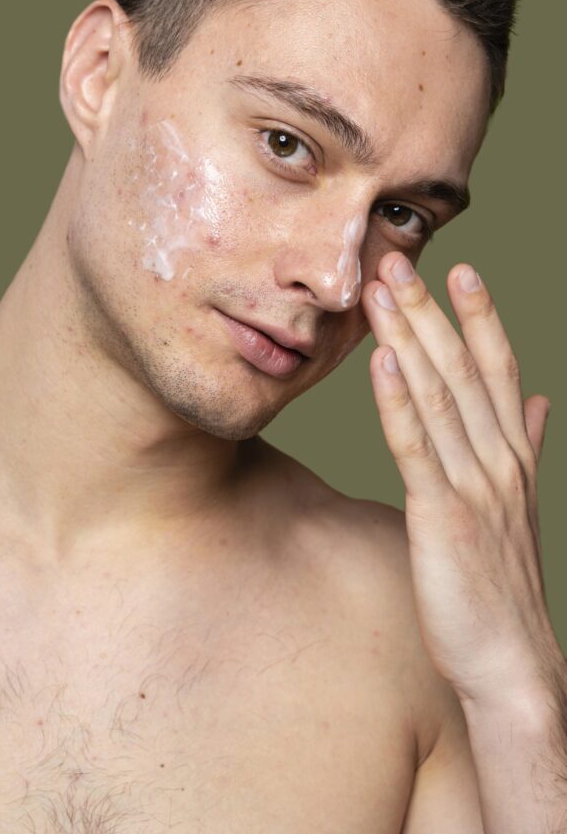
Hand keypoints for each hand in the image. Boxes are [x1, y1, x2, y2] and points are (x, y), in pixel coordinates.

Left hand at [362, 252, 562, 707]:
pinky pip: (418, 447)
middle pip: (463, 369)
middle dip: (431, 310)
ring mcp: (474, 484)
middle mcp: (498, 458)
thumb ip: (527, 444)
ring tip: (383, 291)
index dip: (479, 317)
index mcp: (513, 454)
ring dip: (410, 338)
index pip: (497, 369)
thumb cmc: (505, 583)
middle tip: (398, 258)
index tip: (461, 269)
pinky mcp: (443, 515)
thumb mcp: (520, 503)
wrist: (513, 661)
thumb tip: (536, 399)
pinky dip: (399, 402)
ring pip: (438, 395)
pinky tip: (382, 362)